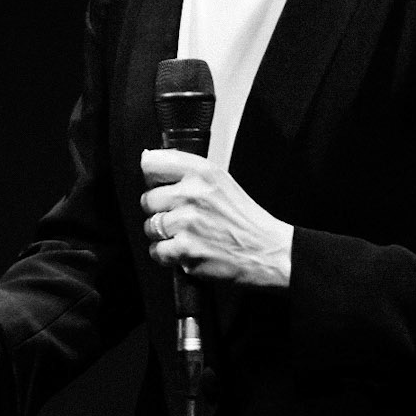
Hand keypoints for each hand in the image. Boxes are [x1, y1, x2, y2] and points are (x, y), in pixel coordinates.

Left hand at [140, 149, 292, 288]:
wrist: (268, 252)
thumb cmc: (244, 218)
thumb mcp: (221, 181)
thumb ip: (186, 170)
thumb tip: (147, 160)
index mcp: (202, 172)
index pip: (151, 164)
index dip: (152, 178)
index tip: (160, 186)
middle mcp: (193, 194)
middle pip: (147, 200)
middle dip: (159, 211)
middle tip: (181, 218)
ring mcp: (188, 223)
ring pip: (150, 227)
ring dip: (163, 235)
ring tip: (187, 236)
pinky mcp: (186, 250)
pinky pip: (156, 251)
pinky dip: (167, 255)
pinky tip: (187, 251)